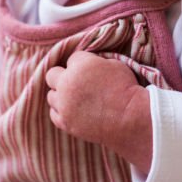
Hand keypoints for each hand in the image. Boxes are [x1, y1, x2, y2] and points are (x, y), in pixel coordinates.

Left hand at [45, 51, 151, 171]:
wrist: (130, 118)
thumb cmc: (126, 89)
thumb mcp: (114, 64)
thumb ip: (94, 62)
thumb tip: (87, 65)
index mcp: (80, 65)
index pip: (72, 58)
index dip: (83, 64)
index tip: (92, 71)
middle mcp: (67, 83)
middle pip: (52, 74)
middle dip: (63, 76)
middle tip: (77, 82)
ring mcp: (64, 105)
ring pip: (51, 96)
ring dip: (61, 95)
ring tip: (76, 98)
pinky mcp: (65, 122)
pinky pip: (54, 114)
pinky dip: (62, 111)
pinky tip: (74, 110)